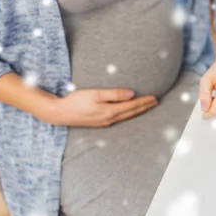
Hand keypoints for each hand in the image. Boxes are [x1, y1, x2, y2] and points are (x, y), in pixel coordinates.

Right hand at [40, 88, 157, 126]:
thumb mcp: (95, 94)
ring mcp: (104, 122)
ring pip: (126, 116)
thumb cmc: (76, 101)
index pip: (132, 106)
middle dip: (144, 107)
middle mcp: (109, 119)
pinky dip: (128, 114)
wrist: (59, 113)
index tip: (155, 98)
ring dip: (137, 111)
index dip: (144, 102)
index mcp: (110, 111)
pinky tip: (129, 112)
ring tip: (147, 106)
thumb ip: (114, 94)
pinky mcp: (100, 122)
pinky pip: (119, 118)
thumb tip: (132, 94)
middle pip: (131, 112)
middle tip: (156, 102)